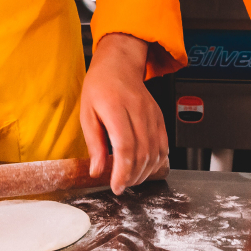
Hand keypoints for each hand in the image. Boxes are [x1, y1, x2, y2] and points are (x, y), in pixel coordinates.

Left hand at [80, 33, 167, 195]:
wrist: (119, 64)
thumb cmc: (100, 87)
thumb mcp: (86, 113)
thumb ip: (93, 143)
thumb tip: (97, 170)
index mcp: (115, 107)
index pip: (124, 146)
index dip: (122, 171)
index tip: (116, 186)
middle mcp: (137, 110)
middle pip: (142, 152)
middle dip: (132, 176)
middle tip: (121, 185)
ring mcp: (151, 113)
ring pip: (155, 151)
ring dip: (145, 172)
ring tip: (131, 179)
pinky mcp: (159, 116)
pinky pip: (164, 144)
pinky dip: (157, 161)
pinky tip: (146, 168)